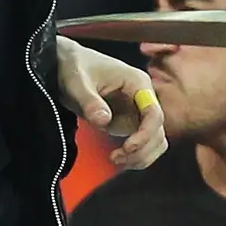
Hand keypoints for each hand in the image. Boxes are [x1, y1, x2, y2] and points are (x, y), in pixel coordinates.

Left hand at [55, 36, 168, 168]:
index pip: (154, 113)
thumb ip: (90, 101)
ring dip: (141, 156)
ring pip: (154, 141)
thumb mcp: (77, 82)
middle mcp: (143, 98)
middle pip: (158, 131)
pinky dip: (134, 156)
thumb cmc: (74, 67)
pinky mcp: (129, 122)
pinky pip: (142, 144)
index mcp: (138, 83)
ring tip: (116, 159)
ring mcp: (137, 111)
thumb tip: (104, 121)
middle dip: (142, 149)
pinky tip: (116, 158)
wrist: (67, 66)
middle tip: (117, 158)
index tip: (127, 147)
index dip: (145, 134)